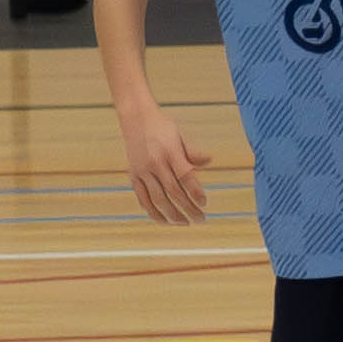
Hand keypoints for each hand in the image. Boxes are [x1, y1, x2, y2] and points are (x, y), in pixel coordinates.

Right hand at [119, 106, 208, 228]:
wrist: (136, 118)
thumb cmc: (162, 126)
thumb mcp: (179, 135)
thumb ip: (192, 151)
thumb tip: (209, 161)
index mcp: (170, 151)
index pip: (185, 176)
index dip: (195, 192)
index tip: (204, 203)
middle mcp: (155, 162)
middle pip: (173, 191)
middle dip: (188, 208)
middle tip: (200, 219)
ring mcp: (142, 170)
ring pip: (157, 199)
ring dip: (172, 215)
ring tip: (184, 223)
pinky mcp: (133, 176)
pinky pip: (143, 199)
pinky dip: (153, 212)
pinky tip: (164, 221)